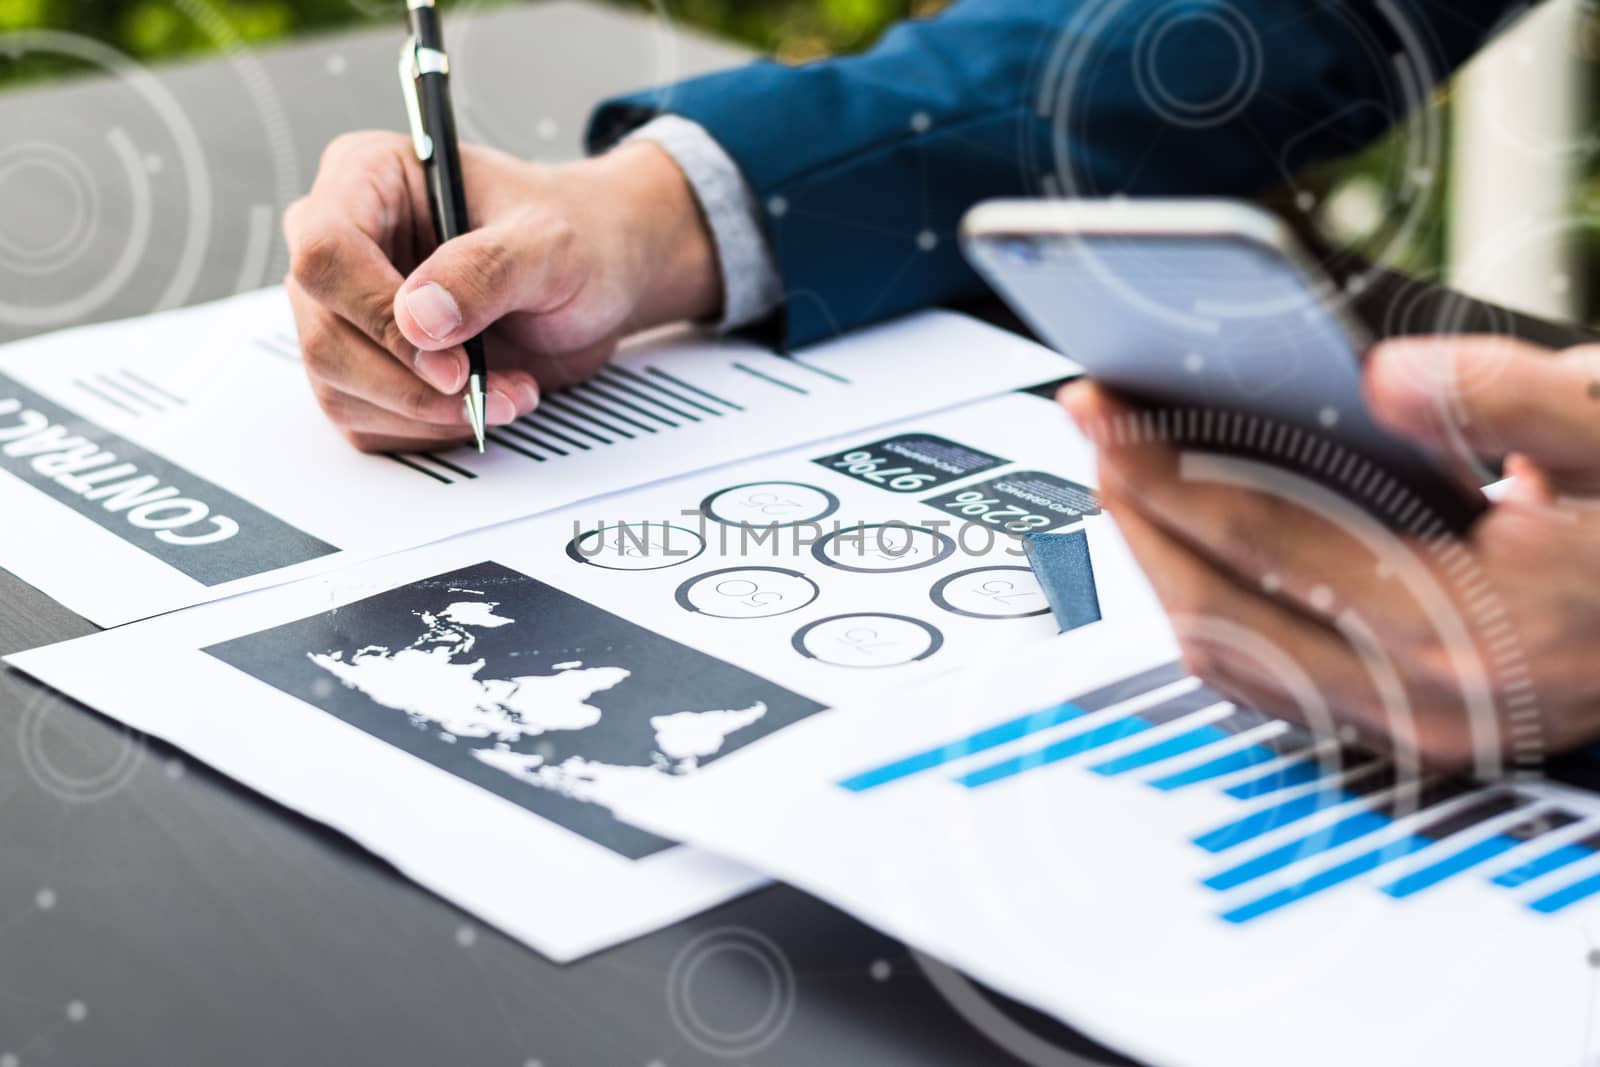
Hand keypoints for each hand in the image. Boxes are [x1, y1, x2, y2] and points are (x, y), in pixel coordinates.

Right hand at [283, 132, 720, 451]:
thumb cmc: (575, 236)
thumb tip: (417, 318)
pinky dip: (430, 429)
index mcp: (367, 178)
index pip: (326, 253)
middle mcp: (340, 245)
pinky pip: (366, 421)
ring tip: (509, 393)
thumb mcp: (550, 243)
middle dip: (414, 383)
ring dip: (430, 414)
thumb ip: (485, 270)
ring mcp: (345, 311)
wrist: (599, 277)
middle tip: (491, 389)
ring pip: (340, 389)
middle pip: (325, 336)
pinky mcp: (364, 367)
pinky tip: (484, 403)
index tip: (452, 361)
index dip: (378, 316)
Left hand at [1062, 336, 1599, 770]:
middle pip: (1216, 609)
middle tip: (1093, 429)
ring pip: (1226, 654)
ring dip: (1161, 560)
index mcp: (1471, 625)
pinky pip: (1262, 675)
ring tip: (1126, 471)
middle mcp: (1425, 697)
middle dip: (1138, 515)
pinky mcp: (1404, 727)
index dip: (1170, 472)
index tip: (1102, 413)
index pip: (1268, 541)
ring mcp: (1409, 724)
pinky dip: (1209, 601)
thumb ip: (1515, 401)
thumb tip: (1384, 378)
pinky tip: (1193, 537)